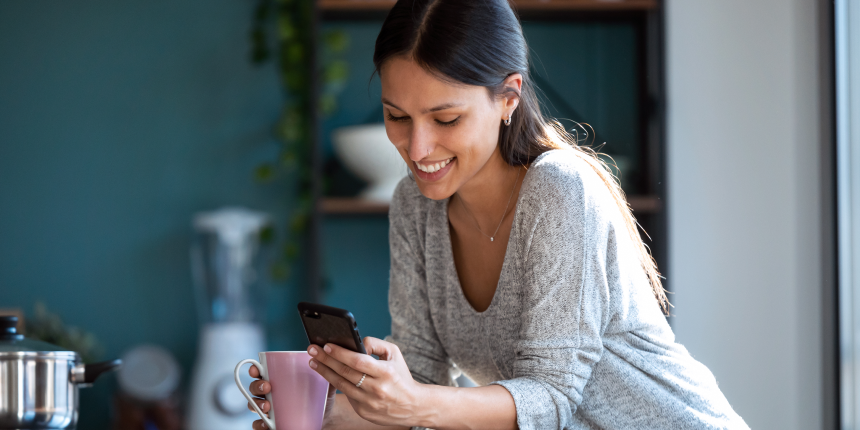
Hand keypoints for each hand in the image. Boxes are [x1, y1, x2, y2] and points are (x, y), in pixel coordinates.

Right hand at [247, 365, 336, 429]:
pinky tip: (266, 424)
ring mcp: (270, 408)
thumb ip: (324, 372)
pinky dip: (260, 425)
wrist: (326, 415)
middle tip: (267, 387)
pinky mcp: (273, 423)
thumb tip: (323, 361)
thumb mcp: (323, 383)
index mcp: (278, 380)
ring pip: (254, 406)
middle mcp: (270, 393)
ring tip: (267, 406)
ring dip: (256, 405)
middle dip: (256, 386)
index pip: (261, 373)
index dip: (254, 370)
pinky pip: (260, 425)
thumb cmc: (320, 395)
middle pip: (254, 388)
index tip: (256, 369)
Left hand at [308, 337, 427, 427]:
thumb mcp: (395, 354)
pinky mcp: (363, 412)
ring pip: (341, 385)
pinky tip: (328, 374)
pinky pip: (346, 395)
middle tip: (312, 349)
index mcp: (386, 373)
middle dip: (326, 359)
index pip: (358, 361)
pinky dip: (336, 384)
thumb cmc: (402, 377)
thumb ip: (376, 344)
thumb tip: (357, 344)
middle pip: (345, 372)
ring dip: (325, 372)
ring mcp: (369, 402)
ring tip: (314, 361)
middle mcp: (377, 389)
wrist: (413, 406)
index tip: (326, 345)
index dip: (340, 353)